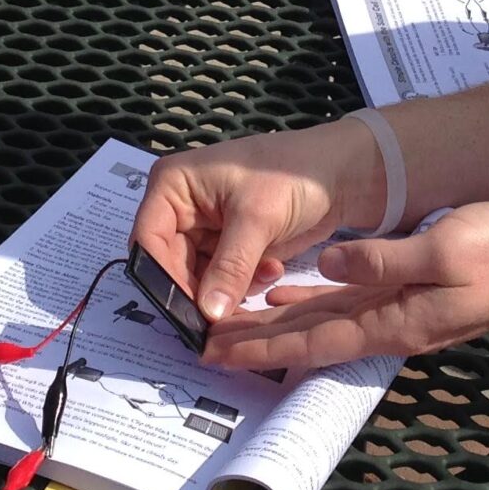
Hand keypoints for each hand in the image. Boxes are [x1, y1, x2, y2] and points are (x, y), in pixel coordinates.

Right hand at [134, 120, 388, 323]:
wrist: (340, 175)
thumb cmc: (292, 177)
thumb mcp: (257, 219)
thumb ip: (229, 268)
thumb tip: (207, 314)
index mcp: (172, 186)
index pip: (148, 241)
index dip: (163, 277)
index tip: (188, 311)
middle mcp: (179, 207)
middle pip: (169, 264)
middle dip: (199, 289)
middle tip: (227, 312)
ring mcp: (202, 228)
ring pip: (195, 277)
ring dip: (227, 287)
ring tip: (263, 273)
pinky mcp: (225, 246)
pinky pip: (219, 278)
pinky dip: (242, 282)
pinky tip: (271, 268)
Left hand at [198, 202, 488, 372]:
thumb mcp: (443, 250)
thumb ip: (383, 259)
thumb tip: (329, 264)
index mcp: (393, 320)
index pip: (313, 340)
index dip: (264, 347)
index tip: (218, 352)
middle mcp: (388, 324)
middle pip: (309, 339)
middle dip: (257, 344)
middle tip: (204, 346)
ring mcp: (399, 313)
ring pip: (323, 323)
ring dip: (278, 327)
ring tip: (232, 327)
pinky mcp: (408, 297)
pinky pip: (347, 305)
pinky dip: (312, 302)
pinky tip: (289, 294)